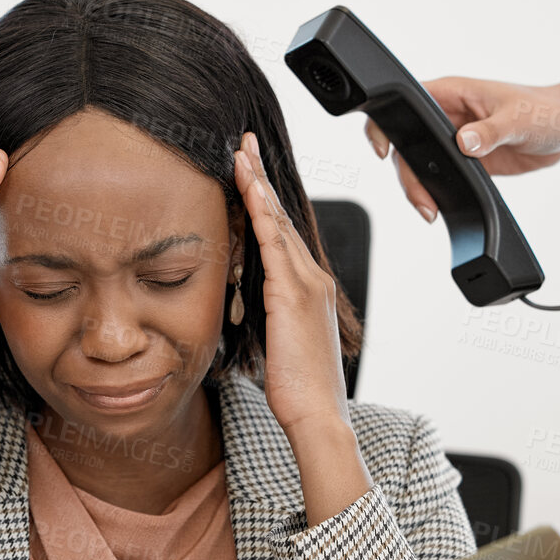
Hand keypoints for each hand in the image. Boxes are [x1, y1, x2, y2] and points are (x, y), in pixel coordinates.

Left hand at [233, 131, 369, 525]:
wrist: (317, 416)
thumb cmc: (297, 389)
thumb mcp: (279, 344)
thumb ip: (268, 318)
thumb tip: (248, 305)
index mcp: (308, 290)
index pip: (282, 235)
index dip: (265, 201)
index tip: (248, 172)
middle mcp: (312, 280)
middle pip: (283, 218)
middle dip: (262, 179)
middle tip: (244, 144)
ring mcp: (306, 286)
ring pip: (279, 223)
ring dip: (259, 185)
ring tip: (241, 153)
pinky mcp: (293, 297)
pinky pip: (276, 245)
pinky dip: (263, 214)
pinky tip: (250, 190)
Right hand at [365, 58, 559, 221]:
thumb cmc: (547, 110)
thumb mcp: (518, 119)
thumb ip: (489, 132)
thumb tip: (464, 142)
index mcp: (452, 93)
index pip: (406, 103)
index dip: (387, 124)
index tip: (384, 150)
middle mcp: (447, 115)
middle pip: (406, 143)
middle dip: (407, 174)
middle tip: (422, 200)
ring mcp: (453, 139)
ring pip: (419, 163)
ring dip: (419, 188)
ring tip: (430, 210)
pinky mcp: (464, 160)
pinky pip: (438, 177)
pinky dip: (435, 193)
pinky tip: (440, 207)